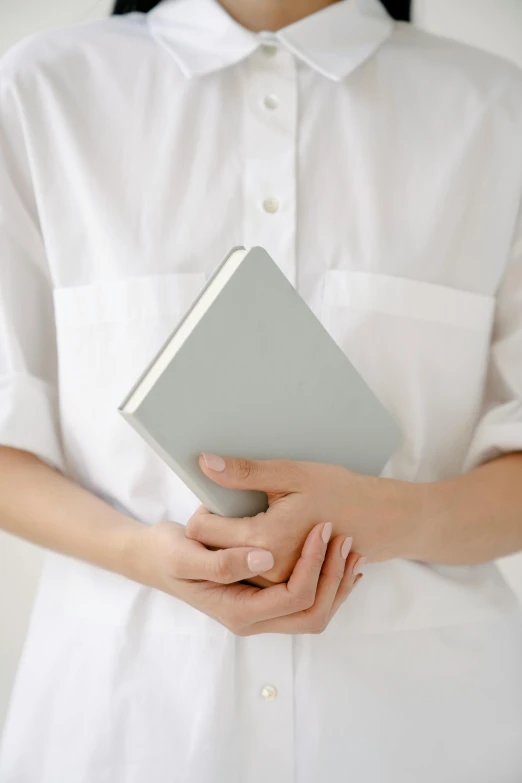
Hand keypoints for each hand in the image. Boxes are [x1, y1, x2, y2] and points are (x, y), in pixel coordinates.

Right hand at [123, 520, 360, 634]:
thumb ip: (223, 561)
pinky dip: (328, 580)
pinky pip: (307, 600)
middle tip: (346, 539)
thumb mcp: (186, 554)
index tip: (321, 529)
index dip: (313, 565)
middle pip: (313, 614)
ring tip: (352, 548)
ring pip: (315, 611)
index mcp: (239, 612)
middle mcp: (253, 619)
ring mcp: (261, 611)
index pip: (294, 598)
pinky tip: (339, 557)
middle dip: (334, 578)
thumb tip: (264, 558)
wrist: (154, 558)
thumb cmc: (166, 554)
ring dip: (337, 582)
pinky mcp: (265, 598)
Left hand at [185, 453, 419, 582]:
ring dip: (228, 545)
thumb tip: (204, 463)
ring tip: (248, 520)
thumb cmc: (337, 491)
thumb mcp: (290, 474)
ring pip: (228, 566)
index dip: (203, 509)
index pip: (202, 529)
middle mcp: (268, 569)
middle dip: (213, 530)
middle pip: (211, 551)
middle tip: (232, 506)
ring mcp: (278, 583)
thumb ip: (245, 472)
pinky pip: (250, 575)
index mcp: (264, 539)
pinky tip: (263, 537)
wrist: (377, 520)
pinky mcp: (285, 587)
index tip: (218, 495)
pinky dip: (246, 556)